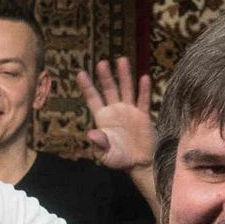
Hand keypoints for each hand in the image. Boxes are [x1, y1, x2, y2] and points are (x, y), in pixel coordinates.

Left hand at [78, 56, 152, 173]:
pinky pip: (143, 100)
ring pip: (126, 89)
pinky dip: (144, 90)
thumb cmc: (118, 159)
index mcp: (103, 118)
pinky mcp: (143, 115)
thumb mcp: (105, 155)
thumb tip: (91, 133)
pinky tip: (143, 78)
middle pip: (109, 89)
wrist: (139, 164)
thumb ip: (99, 144)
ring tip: (122, 59)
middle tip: (102, 62)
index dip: (87, 86)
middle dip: (106, 76)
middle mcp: (115, 111)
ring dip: (124, 75)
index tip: (80, 73)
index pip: (93, 99)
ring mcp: (130, 111)